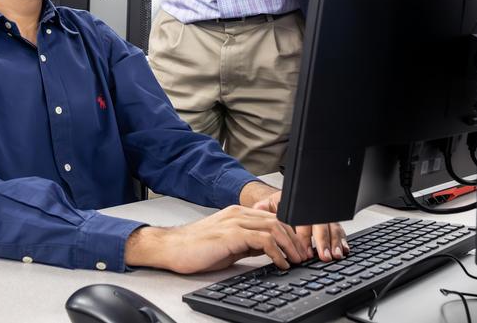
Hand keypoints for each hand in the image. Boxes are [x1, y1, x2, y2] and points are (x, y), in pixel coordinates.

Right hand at [124, 205, 310, 273]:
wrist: (171, 248)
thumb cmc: (195, 248)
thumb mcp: (229, 244)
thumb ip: (248, 243)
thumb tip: (269, 251)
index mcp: (238, 214)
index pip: (273, 218)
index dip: (290, 233)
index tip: (300, 248)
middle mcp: (238, 213)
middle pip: (278, 221)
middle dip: (295, 240)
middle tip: (305, 256)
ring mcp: (234, 222)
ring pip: (274, 228)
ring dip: (290, 246)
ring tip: (297, 260)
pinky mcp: (230, 234)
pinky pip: (262, 240)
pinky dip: (276, 252)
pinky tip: (280, 263)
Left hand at [251, 191, 348, 262]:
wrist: (283, 203)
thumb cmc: (277, 207)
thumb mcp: (267, 205)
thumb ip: (262, 209)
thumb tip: (258, 209)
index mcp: (298, 205)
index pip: (303, 221)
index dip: (304, 238)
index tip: (304, 252)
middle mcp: (313, 210)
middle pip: (321, 225)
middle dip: (323, 242)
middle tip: (324, 256)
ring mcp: (323, 216)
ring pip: (332, 228)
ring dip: (335, 242)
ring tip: (336, 255)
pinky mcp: (330, 224)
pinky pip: (339, 230)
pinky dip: (342, 240)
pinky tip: (344, 249)